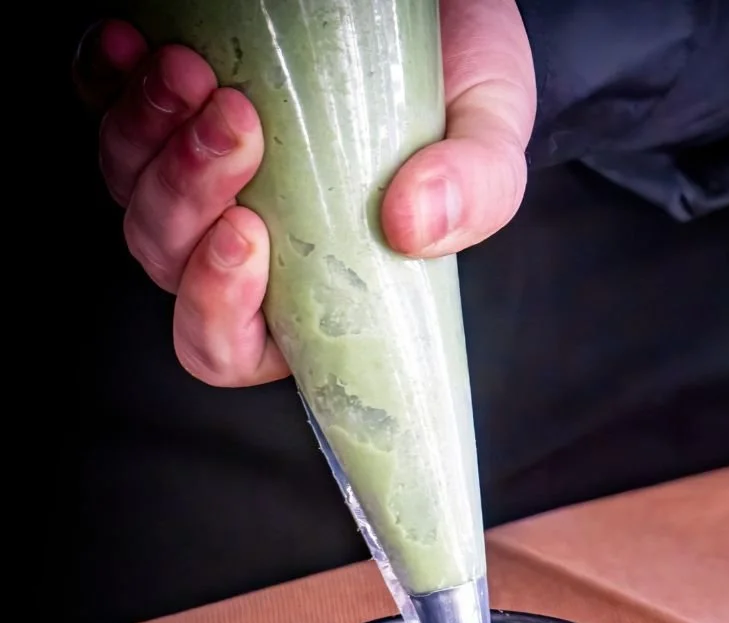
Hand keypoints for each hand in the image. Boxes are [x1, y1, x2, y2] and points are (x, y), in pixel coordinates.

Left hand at [74, 0, 535, 386]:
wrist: (444, 4)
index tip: (249, 237)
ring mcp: (191, 170)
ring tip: (196, 75)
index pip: (229, 348)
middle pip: (166, 263)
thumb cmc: (461, 82)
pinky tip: (140, 47)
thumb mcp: (494, 131)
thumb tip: (413, 229)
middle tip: (238, 124)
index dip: (217, 314)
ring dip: (146, 140)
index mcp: (308, 287)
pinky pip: (98, 105)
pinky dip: (106, 80)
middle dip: (185, 201)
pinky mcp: (163, 97)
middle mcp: (238, 238)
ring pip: (126, 190)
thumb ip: (478, 191)